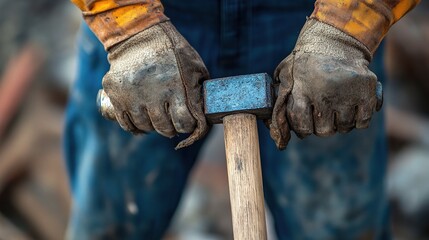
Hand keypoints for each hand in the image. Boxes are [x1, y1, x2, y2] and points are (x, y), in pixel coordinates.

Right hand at [102, 21, 209, 148]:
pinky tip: (142, 123)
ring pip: (145, 127)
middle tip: (172, 122)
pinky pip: (126, 123)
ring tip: (156, 117)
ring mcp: (132, 95)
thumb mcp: (194, 66)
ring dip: (152, 126)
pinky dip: (135, 127)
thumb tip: (203, 116)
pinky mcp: (116, 95)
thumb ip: (199, 91)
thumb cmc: (172, 51)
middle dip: (171, 128)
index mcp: (175, 87)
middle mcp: (153, 94)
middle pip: (164, 128)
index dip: (187, 126)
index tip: (186, 122)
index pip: (183, 122)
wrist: (139, 35)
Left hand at [270, 19, 382, 148]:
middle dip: (322, 126)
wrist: (335, 40)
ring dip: (341, 122)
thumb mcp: (287, 76)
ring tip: (337, 107)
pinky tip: (352, 106)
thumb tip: (274, 129)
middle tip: (323, 114)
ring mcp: (346, 93)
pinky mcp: (366, 92)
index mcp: (301, 90)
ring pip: (344, 127)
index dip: (303, 129)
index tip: (306, 124)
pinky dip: (358, 119)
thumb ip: (281, 99)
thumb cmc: (306, 63)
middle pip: (324, 131)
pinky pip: (362, 122)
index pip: (301, 125)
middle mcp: (323, 93)